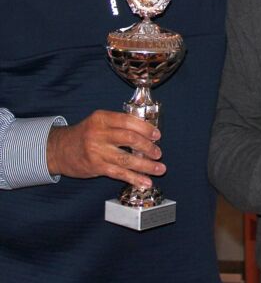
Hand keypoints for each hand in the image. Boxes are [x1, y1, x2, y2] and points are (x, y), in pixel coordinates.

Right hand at [46, 110, 163, 188]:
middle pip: (129, 139)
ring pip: (126, 159)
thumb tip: (148, 132)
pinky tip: (145, 182)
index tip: (157, 135)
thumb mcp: (100, 122)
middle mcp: (98, 134)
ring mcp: (96, 151)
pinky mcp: (96, 167)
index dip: (145, 128)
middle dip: (148, 147)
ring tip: (160, 169)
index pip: (128, 121)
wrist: (59, 149)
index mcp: (102, 118)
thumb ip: (119, 124)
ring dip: (146, 166)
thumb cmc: (86, 134)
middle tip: (159, 153)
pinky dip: (134, 178)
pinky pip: (118, 173)